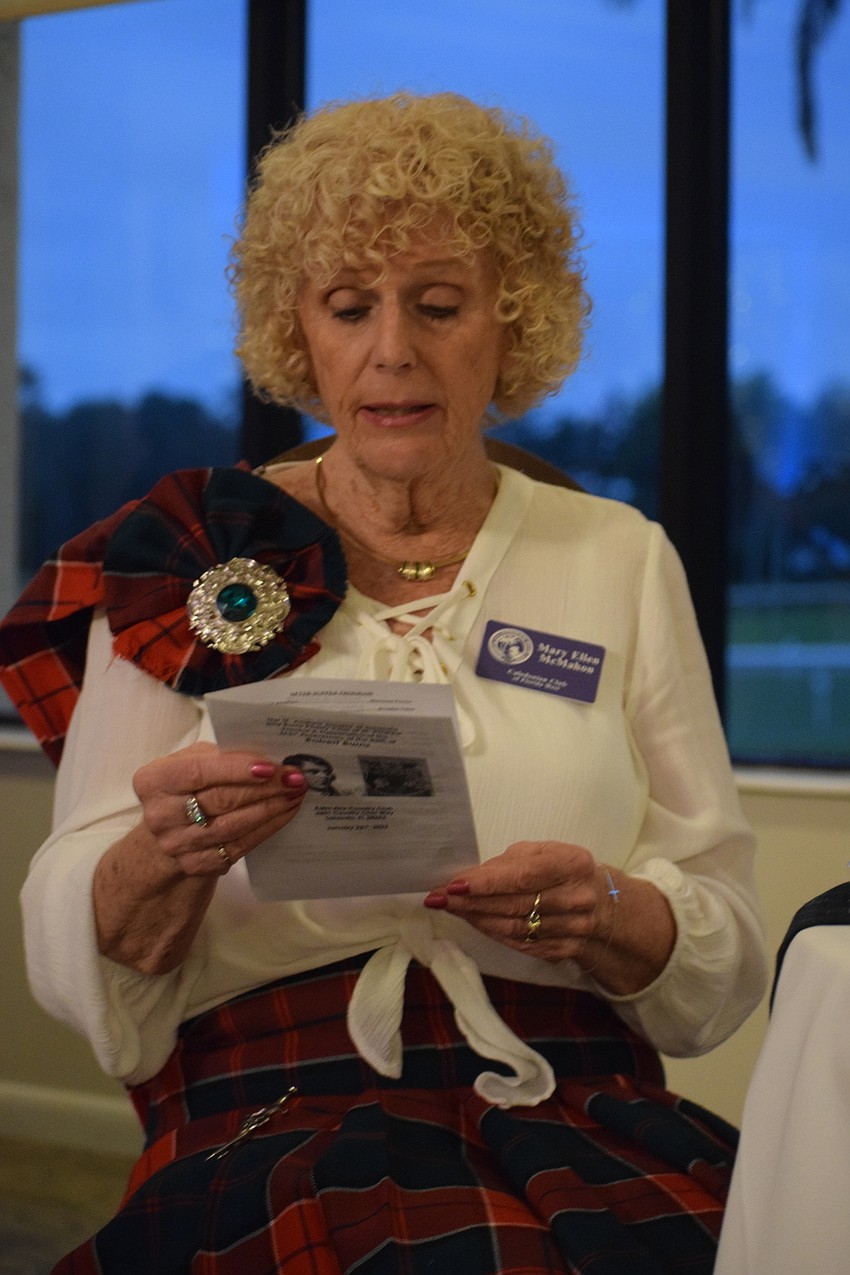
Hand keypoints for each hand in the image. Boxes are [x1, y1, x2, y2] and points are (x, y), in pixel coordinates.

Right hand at [133, 741, 307, 877]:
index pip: (198, 772)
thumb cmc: (187, 785)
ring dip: (270, 809)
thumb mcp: (192, 761)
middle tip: (295, 779)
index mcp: (153, 781)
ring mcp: (177, 845)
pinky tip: (285, 814)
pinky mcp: (196, 864)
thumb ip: (220, 756)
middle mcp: (160, 815)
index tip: (270, 767)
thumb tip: (267, 758)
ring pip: (233, 826)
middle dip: (264, 788)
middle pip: (220, 800)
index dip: (236, 770)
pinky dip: (266, 828)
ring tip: (296, 794)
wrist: (170, 831)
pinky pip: (239, 846)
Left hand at [423, 840, 612, 961]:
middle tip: (439, 899)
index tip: (454, 886)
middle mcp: (577, 899)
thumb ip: (508, 864)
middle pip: (515, 905)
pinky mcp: (565, 951)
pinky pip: (522, 945)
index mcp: (573, 865)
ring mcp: (574, 929)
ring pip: (515, 929)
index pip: (523, 877)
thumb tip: (468, 879)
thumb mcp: (543, 853)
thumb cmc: (564, 870)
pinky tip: (475, 923)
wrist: (604, 904)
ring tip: (451, 910)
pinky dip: (493, 934)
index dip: (486, 883)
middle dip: (472, 903)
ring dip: (477, 920)